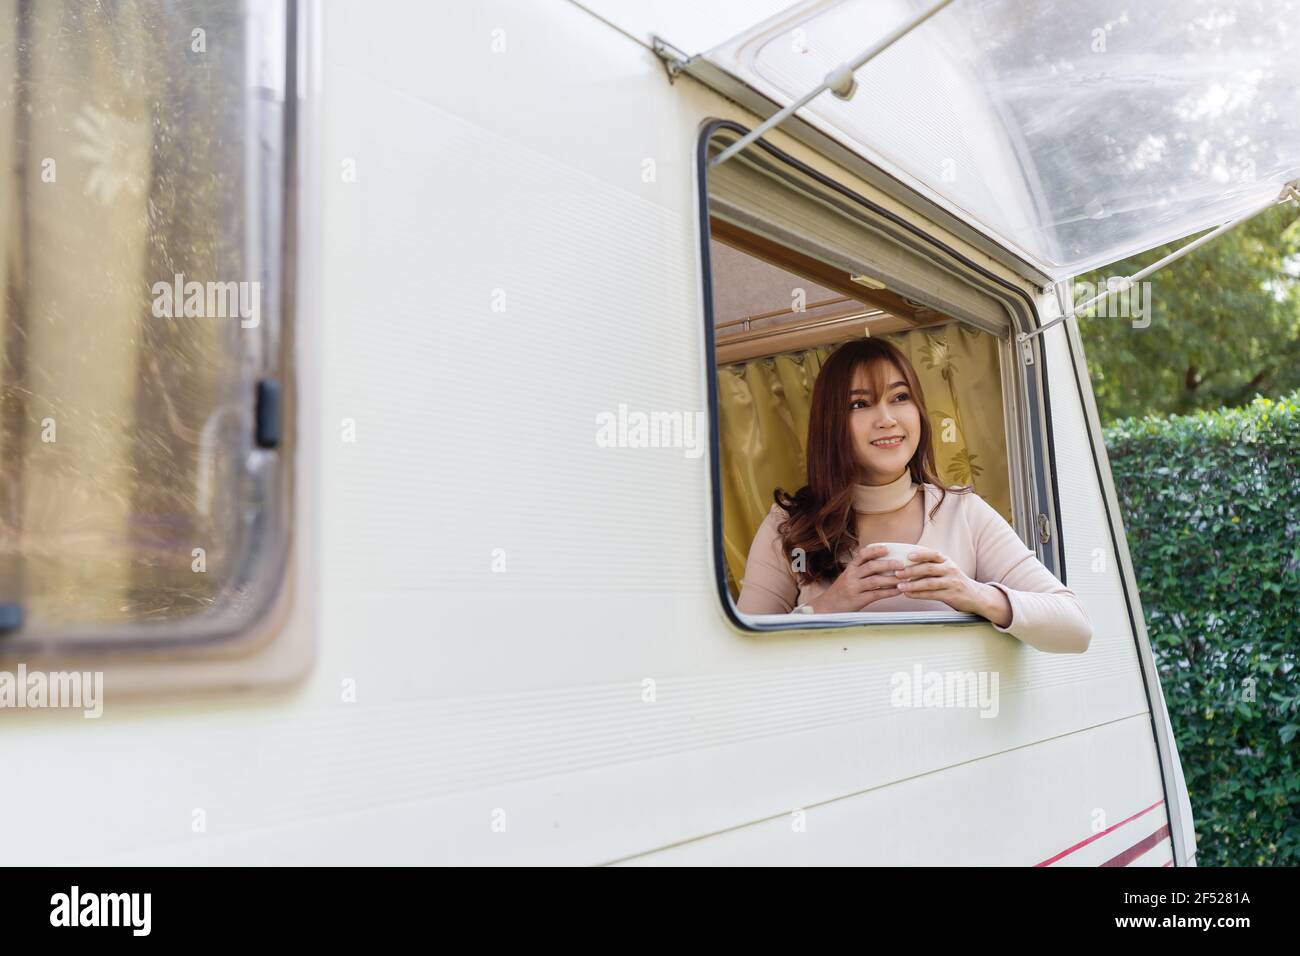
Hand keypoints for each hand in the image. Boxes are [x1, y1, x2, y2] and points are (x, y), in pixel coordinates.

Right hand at [809, 544, 905, 613]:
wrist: (827, 607)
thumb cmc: (841, 591)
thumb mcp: (847, 577)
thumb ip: (861, 570)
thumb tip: (884, 564)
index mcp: (850, 568)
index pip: (862, 555)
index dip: (875, 550)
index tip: (887, 548)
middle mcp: (851, 576)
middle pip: (871, 566)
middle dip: (888, 564)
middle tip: (901, 564)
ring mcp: (854, 588)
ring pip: (875, 580)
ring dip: (891, 579)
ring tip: (903, 578)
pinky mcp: (858, 600)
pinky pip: (876, 594)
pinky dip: (889, 592)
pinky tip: (898, 591)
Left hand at [895, 548, 1010, 624]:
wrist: (976, 596)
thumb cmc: (954, 581)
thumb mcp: (946, 570)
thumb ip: (930, 566)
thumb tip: (905, 563)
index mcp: (947, 561)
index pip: (934, 554)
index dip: (921, 554)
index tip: (908, 555)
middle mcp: (951, 570)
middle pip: (929, 568)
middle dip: (911, 570)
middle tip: (897, 573)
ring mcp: (952, 583)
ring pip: (930, 583)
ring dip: (913, 584)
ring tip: (900, 586)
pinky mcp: (952, 595)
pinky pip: (932, 595)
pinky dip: (919, 595)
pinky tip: (908, 594)